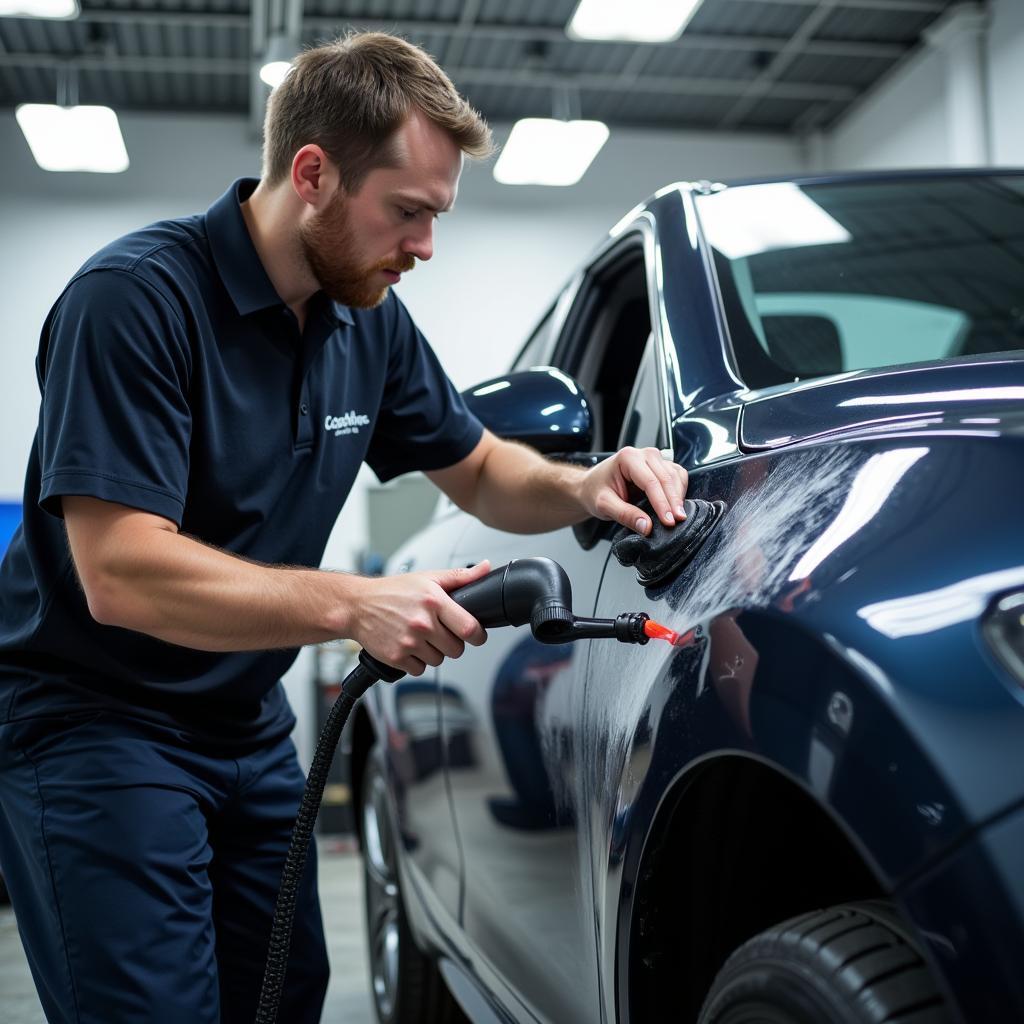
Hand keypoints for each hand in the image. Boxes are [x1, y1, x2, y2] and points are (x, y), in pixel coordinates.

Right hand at [348, 561, 490, 674]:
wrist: (357, 606)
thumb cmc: (392, 591)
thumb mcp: (428, 578)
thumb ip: (460, 576)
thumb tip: (486, 568)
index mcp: (433, 601)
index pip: (469, 628)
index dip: (477, 635)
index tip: (475, 635)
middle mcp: (422, 623)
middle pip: (456, 649)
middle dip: (452, 643)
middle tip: (440, 632)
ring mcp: (409, 642)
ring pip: (438, 661)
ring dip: (433, 652)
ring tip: (421, 636)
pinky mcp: (396, 657)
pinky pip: (419, 669)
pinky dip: (416, 662)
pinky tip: (409, 646)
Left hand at [578, 446, 688, 534]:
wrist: (592, 486)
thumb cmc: (596, 491)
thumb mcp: (604, 506)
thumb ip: (625, 515)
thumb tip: (646, 526)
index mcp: (627, 458)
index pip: (651, 482)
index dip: (662, 503)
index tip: (669, 521)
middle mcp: (643, 454)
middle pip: (666, 478)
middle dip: (674, 502)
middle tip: (677, 522)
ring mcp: (654, 458)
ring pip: (675, 475)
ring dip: (679, 496)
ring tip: (678, 516)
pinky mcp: (660, 466)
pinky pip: (677, 475)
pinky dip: (680, 490)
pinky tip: (676, 505)